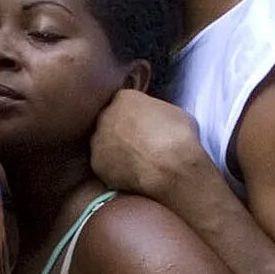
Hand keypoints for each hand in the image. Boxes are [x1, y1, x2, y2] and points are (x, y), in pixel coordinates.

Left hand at [90, 88, 210, 203]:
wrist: (170, 165)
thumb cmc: (178, 136)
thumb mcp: (174, 113)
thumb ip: (157, 114)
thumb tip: (157, 122)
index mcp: (124, 98)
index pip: (125, 103)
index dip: (135, 117)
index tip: (144, 127)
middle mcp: (106, 115)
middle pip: (111, 122)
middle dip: (122, 132)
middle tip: (138, 145)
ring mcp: (98, 139)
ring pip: (105, 144)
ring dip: (116, 152)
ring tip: (135, 163)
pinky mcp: (96, 163)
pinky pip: (105, 165)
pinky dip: (115, 171)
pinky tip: (130, 176)